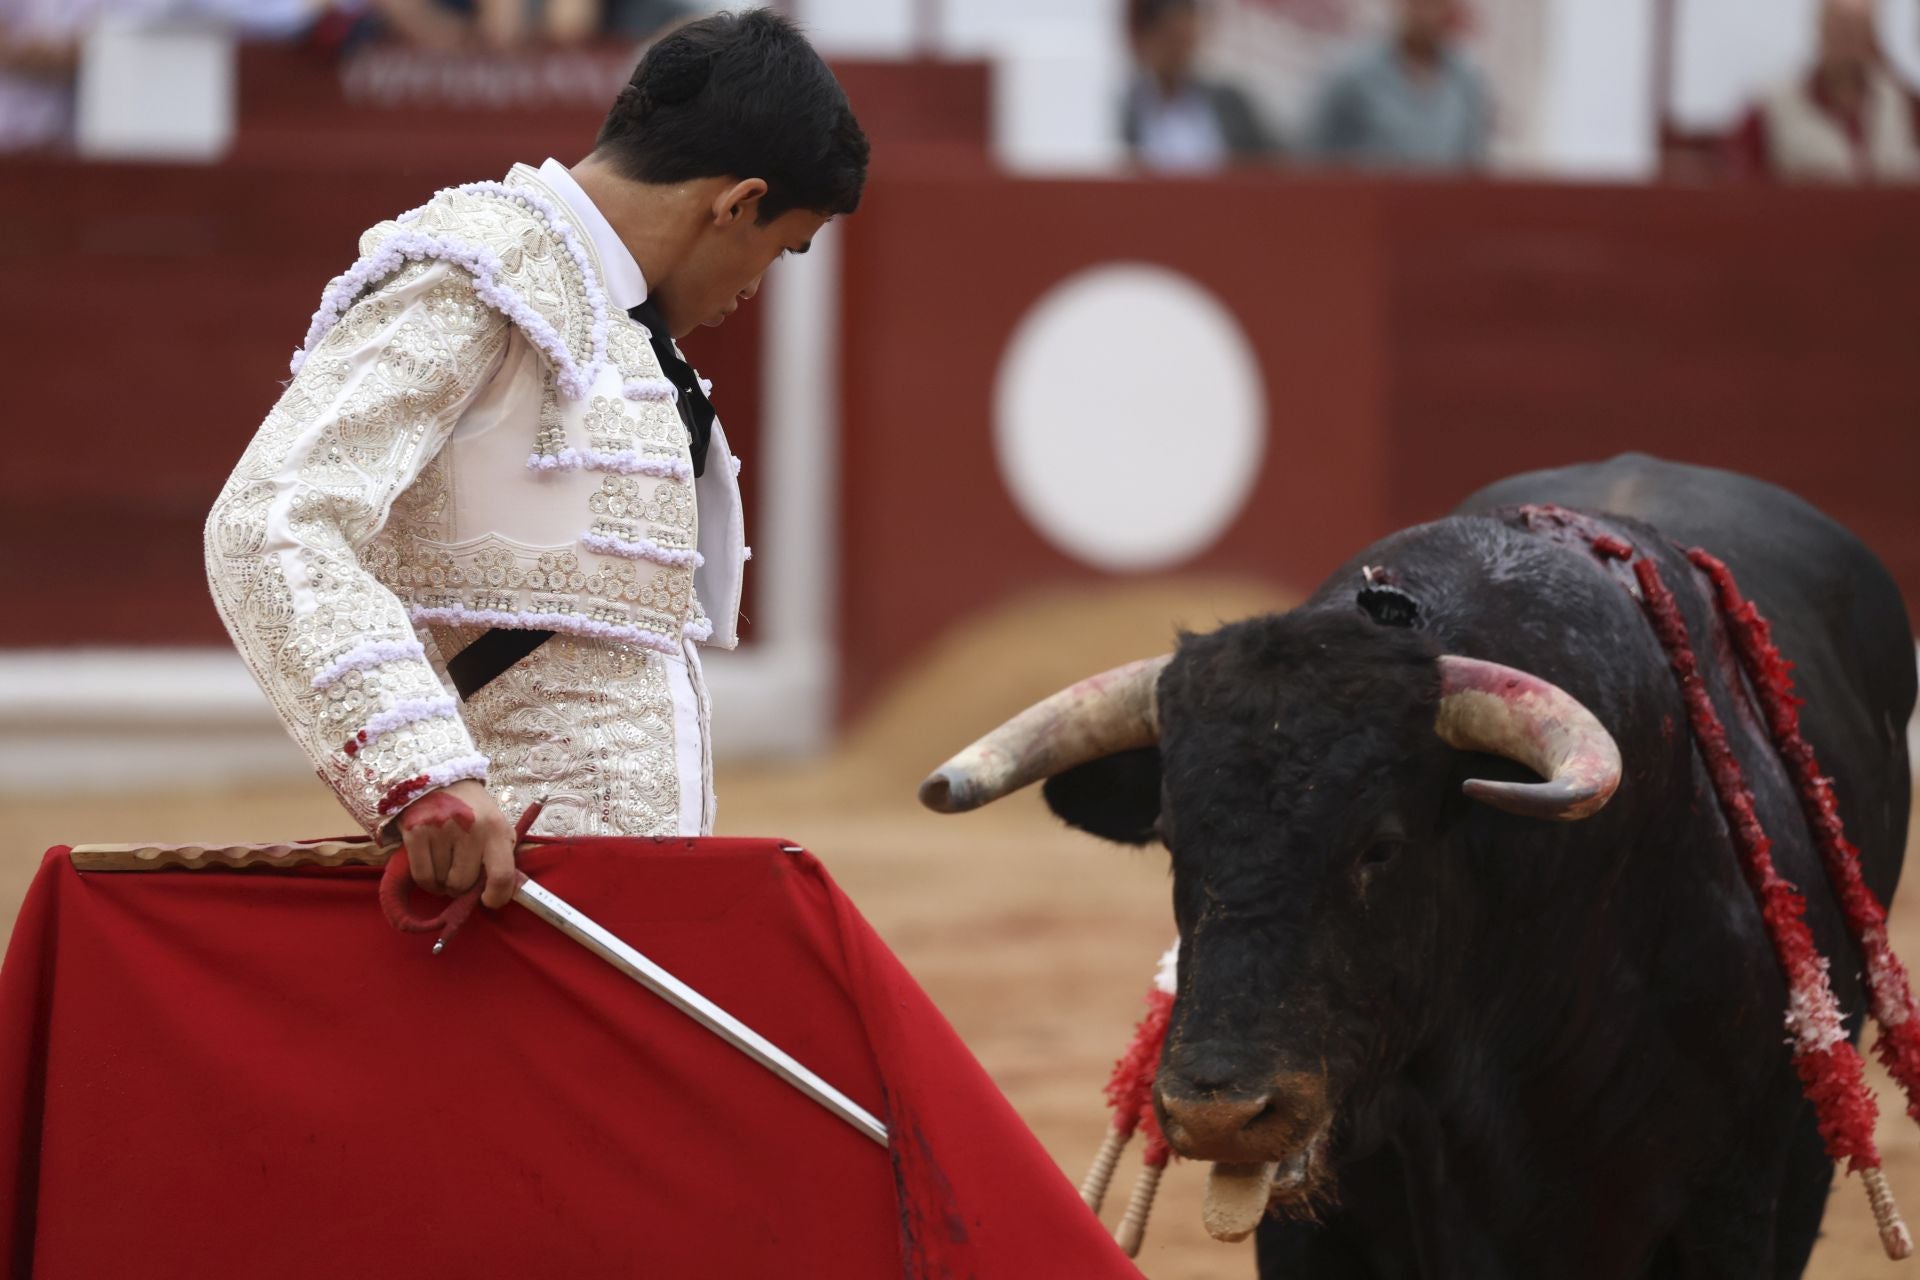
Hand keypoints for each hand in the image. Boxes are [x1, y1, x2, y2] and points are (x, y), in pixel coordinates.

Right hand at [394, 780, 517, 908]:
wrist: (439, 779)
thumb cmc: (473, 809)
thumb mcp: (496, 825)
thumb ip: (501, 855)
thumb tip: (505, 892)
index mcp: (496, 828)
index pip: (502, 875)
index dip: (497, 896)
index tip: (489, 900)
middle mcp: (470, 829)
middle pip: (464, 883)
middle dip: (462, 885)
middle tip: (460, 871)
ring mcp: (440, 830)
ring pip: (442, 882)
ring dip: (443, 881)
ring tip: (446, 862)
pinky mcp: (416, 832)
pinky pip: (422, 877)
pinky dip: (428, 881)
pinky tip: (433, 869)